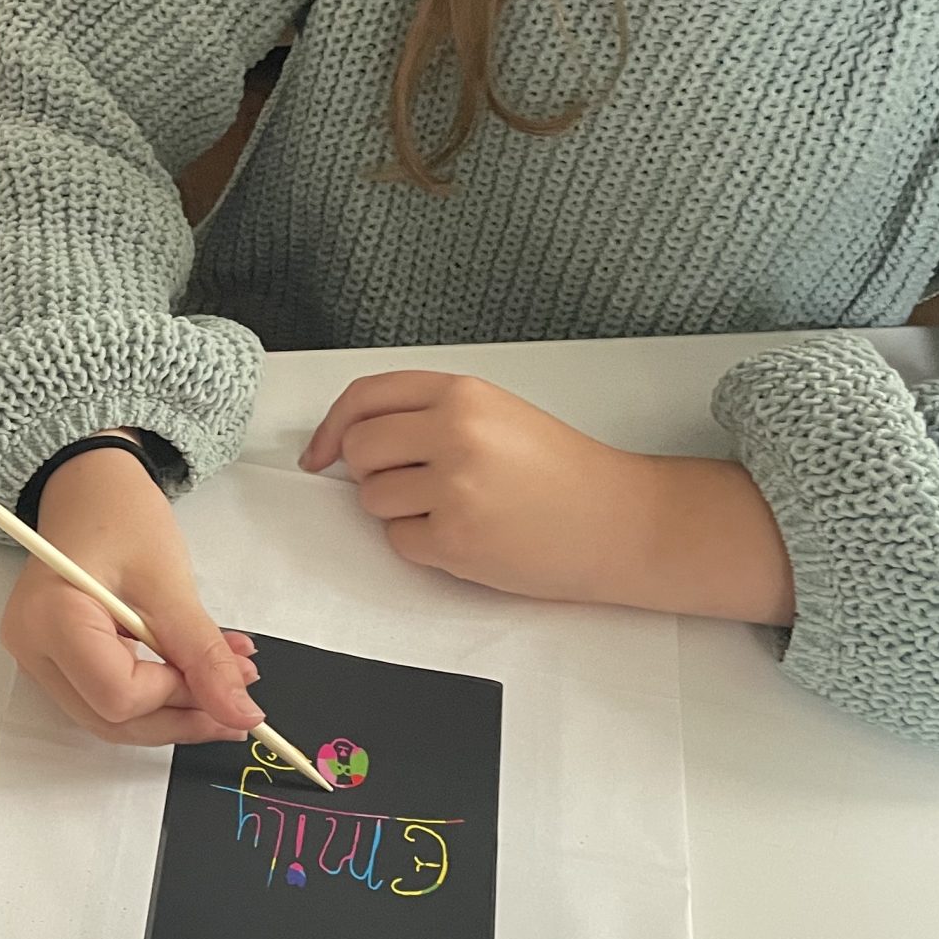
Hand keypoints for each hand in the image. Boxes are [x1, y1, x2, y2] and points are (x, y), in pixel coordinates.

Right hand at [1, 442, 263, 746]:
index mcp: (50, 620)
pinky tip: (193, 672)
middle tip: (238, 705)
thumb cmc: (118, 514)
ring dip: (173, 710)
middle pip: (111, 720)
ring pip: (110, 718)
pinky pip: (106, 696)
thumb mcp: (169, 580)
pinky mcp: (55, 659)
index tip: (220, 676)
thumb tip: (240, 712)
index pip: (117, 696)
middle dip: (180, 717)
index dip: (175, 695)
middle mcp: (33, 649)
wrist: (89, 486)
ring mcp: (38, 657)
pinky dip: (155, 693)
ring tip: (225, 683)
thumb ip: (203, 652)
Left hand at [302, 372, 793, 622]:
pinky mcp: (456, 539)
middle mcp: (455, 433)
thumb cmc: (562, 472)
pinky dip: (423, 544)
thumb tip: (351, 438)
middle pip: (359, 449)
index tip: (320, 452)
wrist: (619, 522)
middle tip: (414, 482)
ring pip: (373, 499)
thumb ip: (429, 414)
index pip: (365, 397)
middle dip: (372, 472)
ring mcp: (454, 487)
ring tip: (457, 507)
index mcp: (463, 394)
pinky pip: (399, 542)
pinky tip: (469, 534)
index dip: (333, 426)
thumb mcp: (497, 415)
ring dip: (400, 510)